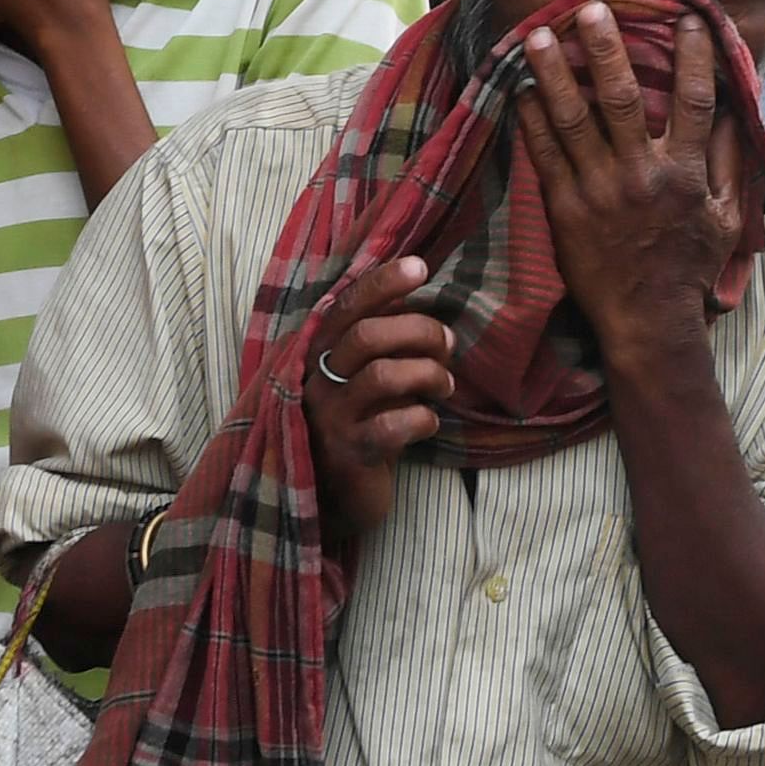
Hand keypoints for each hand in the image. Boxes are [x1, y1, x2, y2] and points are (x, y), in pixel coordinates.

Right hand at [302, 254, 453, 555]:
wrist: (328, 498)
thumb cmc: (353, 427)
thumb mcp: (357, 380)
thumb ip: (376, 345)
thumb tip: (418, 300)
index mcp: (318, 354)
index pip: (348, 306)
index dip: (383, 283)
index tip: (421, 267)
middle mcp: (316, 381)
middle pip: (370, 335)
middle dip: (421, 332)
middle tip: (448, 347)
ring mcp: (330, 418)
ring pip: (384, 375)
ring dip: (429, 374)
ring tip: (444, 387)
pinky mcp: (350, 453)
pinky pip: (393, 426)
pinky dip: (423, 418)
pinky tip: (428, 422)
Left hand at [520, 4, 749, 368]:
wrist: (647, 319)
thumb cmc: (689, 267)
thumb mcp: (728, 219)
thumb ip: (733, 164)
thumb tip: (738, 113)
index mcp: (686, 173)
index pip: (694, 101)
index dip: (693, 56)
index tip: (686, 18)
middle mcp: (642, 174)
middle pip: (621, 98)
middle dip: (606, 48)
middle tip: (591, 8)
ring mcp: (599, 190)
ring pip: (573, 119)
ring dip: (554, 73)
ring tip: (538, 35)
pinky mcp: (565, 208)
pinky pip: (544, 154)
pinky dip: (530, 119)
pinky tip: (518, 89)